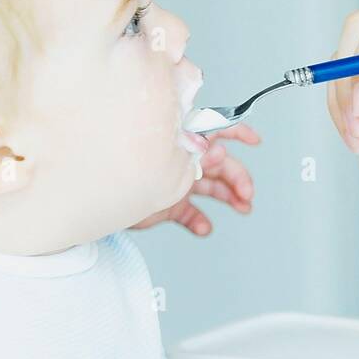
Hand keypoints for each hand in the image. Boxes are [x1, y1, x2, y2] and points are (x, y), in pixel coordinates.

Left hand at [128, 123, 260, 235]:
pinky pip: (191, 213)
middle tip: (247, 194)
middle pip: (221, 166)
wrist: (102, 202)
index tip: (255, 141)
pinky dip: (200, 221)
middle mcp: (183, 162)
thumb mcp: (166, 161)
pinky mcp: (170, 207)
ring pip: (212, 189)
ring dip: (230, 199)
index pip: (213, 131)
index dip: (237, 132)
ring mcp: (178, 184)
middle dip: (239, 179)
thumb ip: (194, 157)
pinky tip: (204, 227)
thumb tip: (218, 151)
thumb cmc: (125, 169)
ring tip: (243, 208)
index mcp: (182, 143)